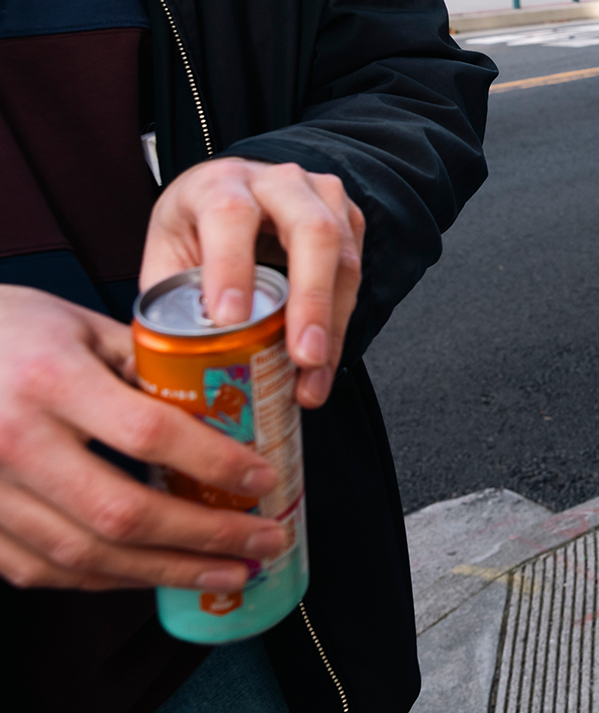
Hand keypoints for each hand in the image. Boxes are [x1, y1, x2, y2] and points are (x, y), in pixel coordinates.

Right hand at [0, 286, 288, 590]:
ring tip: (226, 573)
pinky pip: (45, 570)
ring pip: (85, 557)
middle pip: (123, 512)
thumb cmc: (3, 332)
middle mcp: (13, 442)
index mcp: (49, 381)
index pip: (149, 432)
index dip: (214, 464)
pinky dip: (106, 580)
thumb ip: (144, 364)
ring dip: (166, 572)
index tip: (263, 478)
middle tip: (264, 542)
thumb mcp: (78, 325)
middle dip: (206, 537)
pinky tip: (152, 574)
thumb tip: (221, 405)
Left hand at [140, 159, 363, 409]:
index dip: (232, 265)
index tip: (230, 319)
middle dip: (310, 300)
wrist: (233, 194)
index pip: (230, 214)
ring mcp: (322, 196)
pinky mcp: (348, 219)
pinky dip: (340, 321)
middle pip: (311, 231)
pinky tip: (324, 359)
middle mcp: (279, 181)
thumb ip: (170, 299)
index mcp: (220, 184)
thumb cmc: (196, 228)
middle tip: (302, 356)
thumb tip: (171, 362)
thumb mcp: (167, 254)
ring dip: (332, 321)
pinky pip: (355, 273)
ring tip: (314, 374)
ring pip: (343, 254)